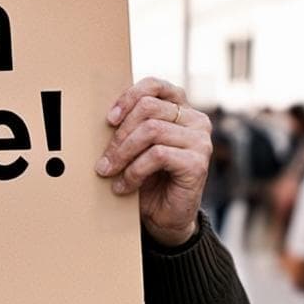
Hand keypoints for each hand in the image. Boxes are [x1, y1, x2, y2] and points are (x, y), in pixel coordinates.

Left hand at [94, 77, 211, 246]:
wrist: (164, 218)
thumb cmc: (148, 179)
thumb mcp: (135, 146)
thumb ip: (129, 126)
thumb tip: (104, 116)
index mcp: (180, 109)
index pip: (155, 86)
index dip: (128, 97)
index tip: (109, 119)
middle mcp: (195, 120)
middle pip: (148, 108)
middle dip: (119, 134)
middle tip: (104, 160)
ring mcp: (200, 141)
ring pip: (151, 130)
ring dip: (122, 154)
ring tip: (109, 172)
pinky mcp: (198, 162)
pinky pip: (157, 155)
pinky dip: (134, 171)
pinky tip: (124, 186)